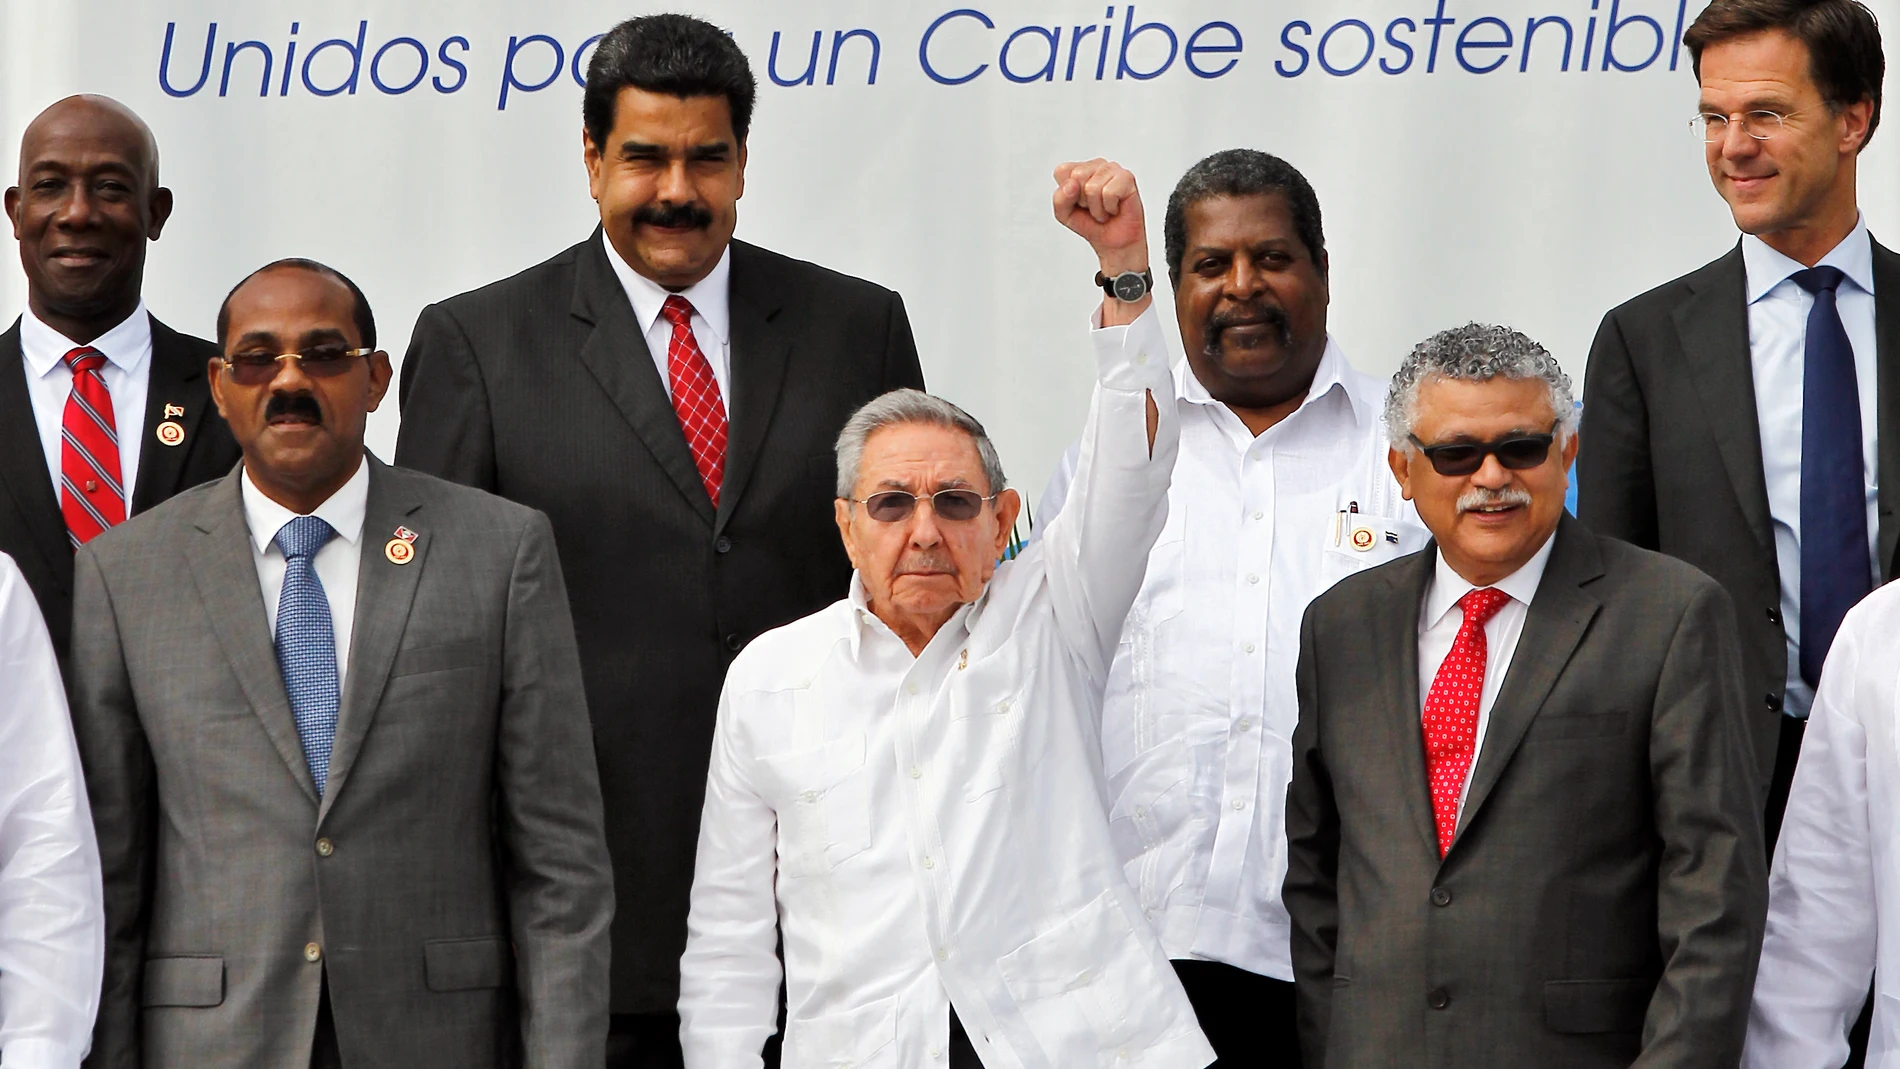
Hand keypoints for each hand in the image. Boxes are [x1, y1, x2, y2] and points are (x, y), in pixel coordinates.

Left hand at [1052, 159, 1148, 275]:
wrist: (1113, 242)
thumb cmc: (1091, 224)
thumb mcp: (1065, 215)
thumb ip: (1060, 199)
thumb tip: (1072, 184)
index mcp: (1078, 169)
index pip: (1062, 171)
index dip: (1067, 194)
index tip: (1078, 203)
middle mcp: (1096, 165)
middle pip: (1077, 177)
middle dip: (1083, 201)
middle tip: (1093, 207)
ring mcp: (1112, 169)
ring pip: (1093, 187)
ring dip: (1097, 208)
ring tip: (1104, 210)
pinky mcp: (1127, 177)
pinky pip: (1109, 193)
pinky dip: (1109, 207)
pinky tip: (1114, 208)